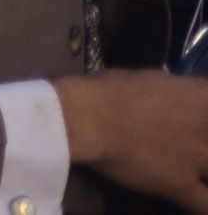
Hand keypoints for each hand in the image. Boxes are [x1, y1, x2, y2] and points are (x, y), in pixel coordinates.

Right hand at [59, 70, 207, 210]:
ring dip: (203, 172)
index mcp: (202, 97)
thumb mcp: (151, 79)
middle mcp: (207, 128)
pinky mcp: (182, 185)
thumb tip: (179, 100)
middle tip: (187, 149)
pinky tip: (188, 198)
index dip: (203, 121)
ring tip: (187, 172)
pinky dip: (199, 204)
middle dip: (202, 148)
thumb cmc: (109, 90)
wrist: (86, 116)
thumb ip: (176, 94)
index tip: (195, 126)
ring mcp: (199, 158)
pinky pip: (204, 206)